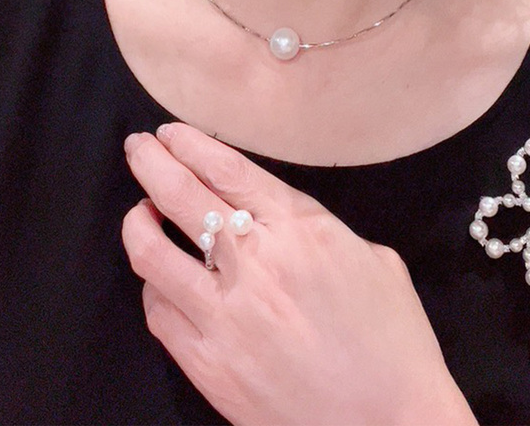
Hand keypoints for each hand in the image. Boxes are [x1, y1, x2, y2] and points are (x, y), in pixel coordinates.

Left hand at [122, 122, 476, 425]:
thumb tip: (285, 220)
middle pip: (181, 195)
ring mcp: (226, 318)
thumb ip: (319, 230)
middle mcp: (258, 266)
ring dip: (137, 222)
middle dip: (152, 162)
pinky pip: (159, 313)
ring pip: (153, 254)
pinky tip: (159, 277)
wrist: (391, 424)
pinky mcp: (208, 365)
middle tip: (138, 147)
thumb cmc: (392, 343)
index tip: (172, 132)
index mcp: (302, 230)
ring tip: (138, 211)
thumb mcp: (374, 259)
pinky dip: (153, 286)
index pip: (228, 170)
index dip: (191, 144)